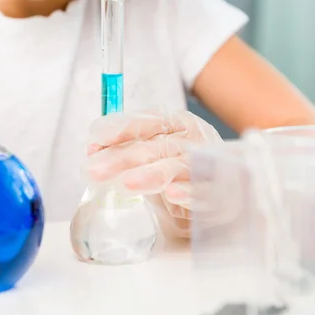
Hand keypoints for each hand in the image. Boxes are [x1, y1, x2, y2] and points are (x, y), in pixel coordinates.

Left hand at [84, 109, 222, 237]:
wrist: (222, 194)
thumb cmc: (179, 169)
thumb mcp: (152, 156)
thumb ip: (124, 150)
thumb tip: (92, 149)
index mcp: (177, 123)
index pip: (149, 120)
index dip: (123, 127)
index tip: (96, 137)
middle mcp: (193, 139)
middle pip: (157, 145)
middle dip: (124, 158)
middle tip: (96, 170)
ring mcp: (208, 164)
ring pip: (178, 166)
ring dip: (153, 174)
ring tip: (128, 184)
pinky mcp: (220, 193)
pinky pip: (205, 191)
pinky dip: (189, 192)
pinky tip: (172, 194)